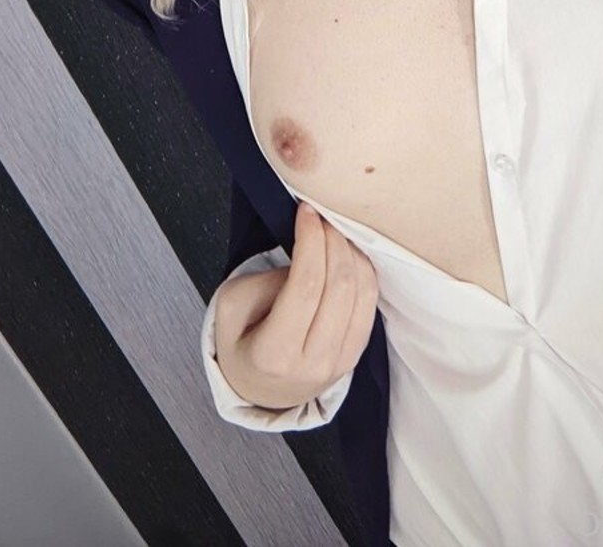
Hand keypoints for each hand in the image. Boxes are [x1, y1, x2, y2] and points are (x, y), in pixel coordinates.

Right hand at [214, 202, 378, 409]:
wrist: (259, 390)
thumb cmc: (241, 342)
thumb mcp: (231, 307)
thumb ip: (267, 281)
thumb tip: (308, 256)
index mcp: (274, 355)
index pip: (306, 287)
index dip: (312, 242)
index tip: (306, 213)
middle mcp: (313, 363)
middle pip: (340, 287)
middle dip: (333, 241)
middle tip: (320, 217)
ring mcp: (340, 362)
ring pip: (363, 293)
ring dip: (351, 252)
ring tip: (332, 233)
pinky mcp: (356, 354)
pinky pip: (371, 304)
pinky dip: (363, 271)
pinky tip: (346, 254)